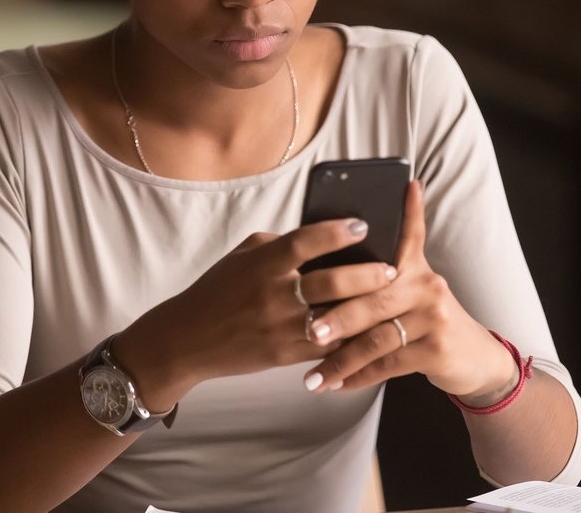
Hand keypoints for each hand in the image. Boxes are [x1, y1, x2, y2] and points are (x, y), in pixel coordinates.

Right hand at [117, 217, 398, 409]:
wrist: (188, 339)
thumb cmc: (218, 290)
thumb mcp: (242, 256)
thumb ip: (279, 245)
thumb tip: (321, 236)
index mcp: (262, 263)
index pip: (305, 241)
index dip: (337, 231)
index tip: (363, 225)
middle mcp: (273, 294)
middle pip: (331, 282)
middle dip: (367, 275)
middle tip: (392, 268)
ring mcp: (280, 327)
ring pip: (335, 318)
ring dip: (366, 309)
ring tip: (390, 300)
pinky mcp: (284, 355)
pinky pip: (326, 348)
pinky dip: (350, 339)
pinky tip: (371, 331)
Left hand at [298, 181, 517, 399]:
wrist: (473, 358)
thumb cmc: (425, 320)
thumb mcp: (412, 289)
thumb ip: (379, 275)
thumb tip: (331, 258)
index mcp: (415, 266)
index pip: (408, 233)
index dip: (406, 210)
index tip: (401, 186)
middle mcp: (427, 285)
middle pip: (373, 298)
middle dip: (336, 317)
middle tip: (306, 330)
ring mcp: (434, 317)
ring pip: (377, 337)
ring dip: (341, 359)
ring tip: (312, 376)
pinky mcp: (437, 349)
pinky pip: (388, 364)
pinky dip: (359, 377)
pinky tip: (336, 385)